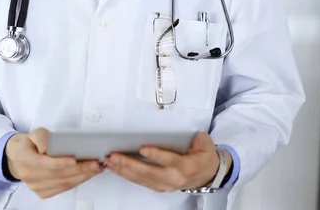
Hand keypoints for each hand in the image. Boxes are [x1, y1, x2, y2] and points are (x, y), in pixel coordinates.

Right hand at [5, 128, 103, 198]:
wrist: (17, 157)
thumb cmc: (29, 143)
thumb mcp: (34, 133)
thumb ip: (41, 137)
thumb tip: (46, 147)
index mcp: (24, 159)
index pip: (44, 163)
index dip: (60, 163)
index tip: (74, 160)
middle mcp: (29, 176)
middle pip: (57, 175)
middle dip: (78, 170)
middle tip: (94, 163)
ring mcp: (35, 186)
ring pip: (62, 184)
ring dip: (81, 177)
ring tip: (95, 168)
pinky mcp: (42, 192)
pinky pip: (62, 189)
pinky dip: (76, 182)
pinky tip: (86, 175)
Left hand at [103, 132, 231, 191]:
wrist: (209, 175)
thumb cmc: (204, 157)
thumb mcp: (205, 143)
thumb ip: (198, 138)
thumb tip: (189, 131)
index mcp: (186, 166)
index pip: (169, 160)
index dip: (156, 155)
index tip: (142, 148)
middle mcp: (174, 178)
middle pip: (149, 172)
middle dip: (130, 164)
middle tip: (115, 156)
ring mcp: (166, 185)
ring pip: (142, 179)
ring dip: (124, 171)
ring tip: (110, 162)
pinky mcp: (160, 187)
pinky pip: (141, 182)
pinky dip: (127, 175)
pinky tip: (117, 169)